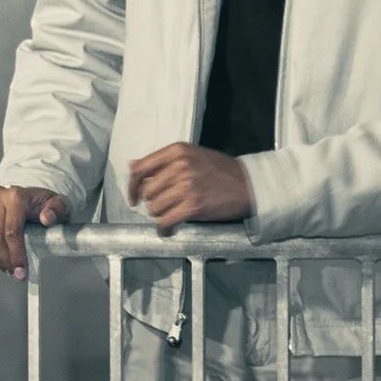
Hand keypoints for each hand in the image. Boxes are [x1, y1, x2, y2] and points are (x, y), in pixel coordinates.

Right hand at [0, 185, 69, 279]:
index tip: (21, 271)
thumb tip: (47, 218)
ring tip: (4, 269)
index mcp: (16, 196)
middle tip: (13, 273)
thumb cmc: (42, 203)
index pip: (11, 231)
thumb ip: (56, 210)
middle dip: (4, 260)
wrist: (26, 194)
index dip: (15, 254)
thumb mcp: (58, 204)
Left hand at [126, 143, 253, 229]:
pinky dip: (165, 228)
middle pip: (147, 192)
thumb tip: (132, 166)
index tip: (134, 197)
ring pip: (155, 208)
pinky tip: (171, 228)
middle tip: (164, 207)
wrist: (248, 184)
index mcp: (177, 151)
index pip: (140, 168)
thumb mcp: (191, 155)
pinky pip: (166, 221)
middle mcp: (179, 166)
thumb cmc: (220, 170)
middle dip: (152, 203)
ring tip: (172, 215)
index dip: (132, 186)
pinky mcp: (193, 205)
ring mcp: (186, 186)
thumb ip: (164, 161)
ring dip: (161, 216)